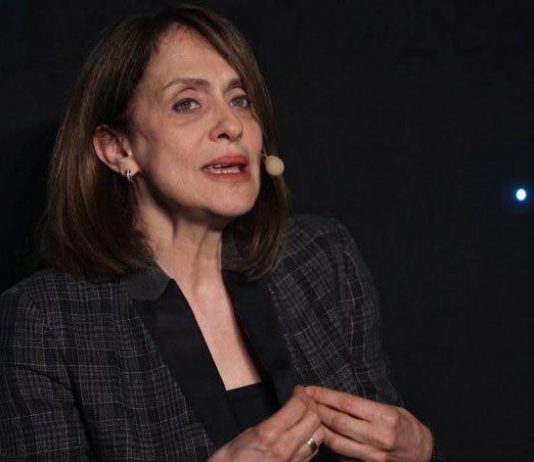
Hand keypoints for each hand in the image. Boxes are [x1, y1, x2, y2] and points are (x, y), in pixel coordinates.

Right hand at [209, 385, 323, 461]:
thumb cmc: (229, 461)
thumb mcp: (245, 435)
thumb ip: (268, 425)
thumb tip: (284, 415)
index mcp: (269, 435)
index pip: (298, 406)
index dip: (301, 394)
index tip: (298, 390)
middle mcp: (285, 449)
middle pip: (314, 419)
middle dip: (311, 405)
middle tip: (303, 400)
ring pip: (318, 436)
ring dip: (315, 423)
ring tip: (305, 417)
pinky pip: (312, 453)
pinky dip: (311, 440)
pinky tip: (302, 436)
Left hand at [307, 386, 432, 461]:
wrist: (422, 453)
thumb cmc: (404, 426)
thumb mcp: (390, 409)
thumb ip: (365, 407)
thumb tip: (334, 401)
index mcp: (385, 417)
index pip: (347, 403)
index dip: (325, 395)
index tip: (310, 389)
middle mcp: (378, 436)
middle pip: (338, 422)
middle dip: (317, 409)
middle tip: (302, 401)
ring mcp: (372, 455)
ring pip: (336, 441)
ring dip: (318, 428)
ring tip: (307, 417)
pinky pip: (342, 456)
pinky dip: (329, 446)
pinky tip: (320, 436)